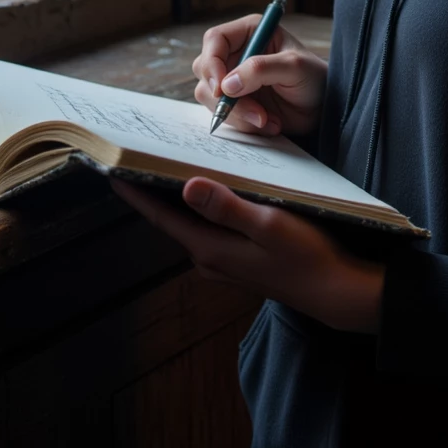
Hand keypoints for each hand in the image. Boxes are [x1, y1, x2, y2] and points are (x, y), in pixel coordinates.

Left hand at [110, 176, 384, 332]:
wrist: (337, 291)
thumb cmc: (308, 256)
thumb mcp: (270, 224)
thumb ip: (227, 206)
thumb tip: (186, 186)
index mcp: (210, 248)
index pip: (161, 215)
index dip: (134, 192)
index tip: (110, 167)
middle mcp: (210, 257)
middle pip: (171, 217)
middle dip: (152, 188)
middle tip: (136, 155)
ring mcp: (224, 261)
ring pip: (191, 222)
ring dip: (177, 196)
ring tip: (165, 164)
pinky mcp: (240, 258)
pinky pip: (209, 227)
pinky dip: (201, 205)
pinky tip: (210, 187)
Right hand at [192, 13, 327, 137]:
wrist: (324, 108)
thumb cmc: (314, 78)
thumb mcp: (294, 67)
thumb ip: (261, 69)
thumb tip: (227, 85)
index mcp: (249, 32)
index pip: (215, 40)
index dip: (212, 62)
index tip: (221, 88)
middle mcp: (236, 53)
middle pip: (205, 70)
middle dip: (225, 97)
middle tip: (255, 112)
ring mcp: (233, 80)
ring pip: (210, 97)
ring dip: (238, 114)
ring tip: (268, 119)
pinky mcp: (235, 102)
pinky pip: (223, 115)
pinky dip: (244, 124)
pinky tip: (269, 124)